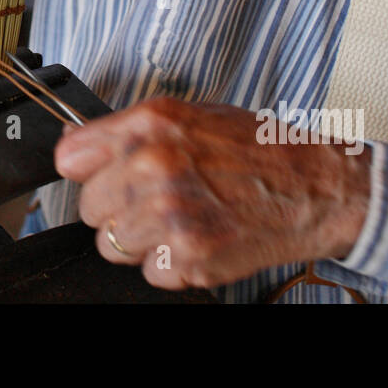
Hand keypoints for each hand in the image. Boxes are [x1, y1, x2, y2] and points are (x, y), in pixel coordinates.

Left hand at [54, 97, 370, 290]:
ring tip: (180, 219)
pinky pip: (150, 272)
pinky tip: (200, 238)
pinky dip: (171, 264)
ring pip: (113, 245)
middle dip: (117, 207)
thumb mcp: (190, 116)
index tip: (98, 175)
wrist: (317, 187)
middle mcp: (155, 167)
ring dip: (141, 239)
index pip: (70, 157)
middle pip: (90, 208)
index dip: (86, 169)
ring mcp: (171, 216)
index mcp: (151, 125)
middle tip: (155, 199)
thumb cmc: (257, 149)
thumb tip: (77, 148)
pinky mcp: (190, 257)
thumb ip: (131, 131)